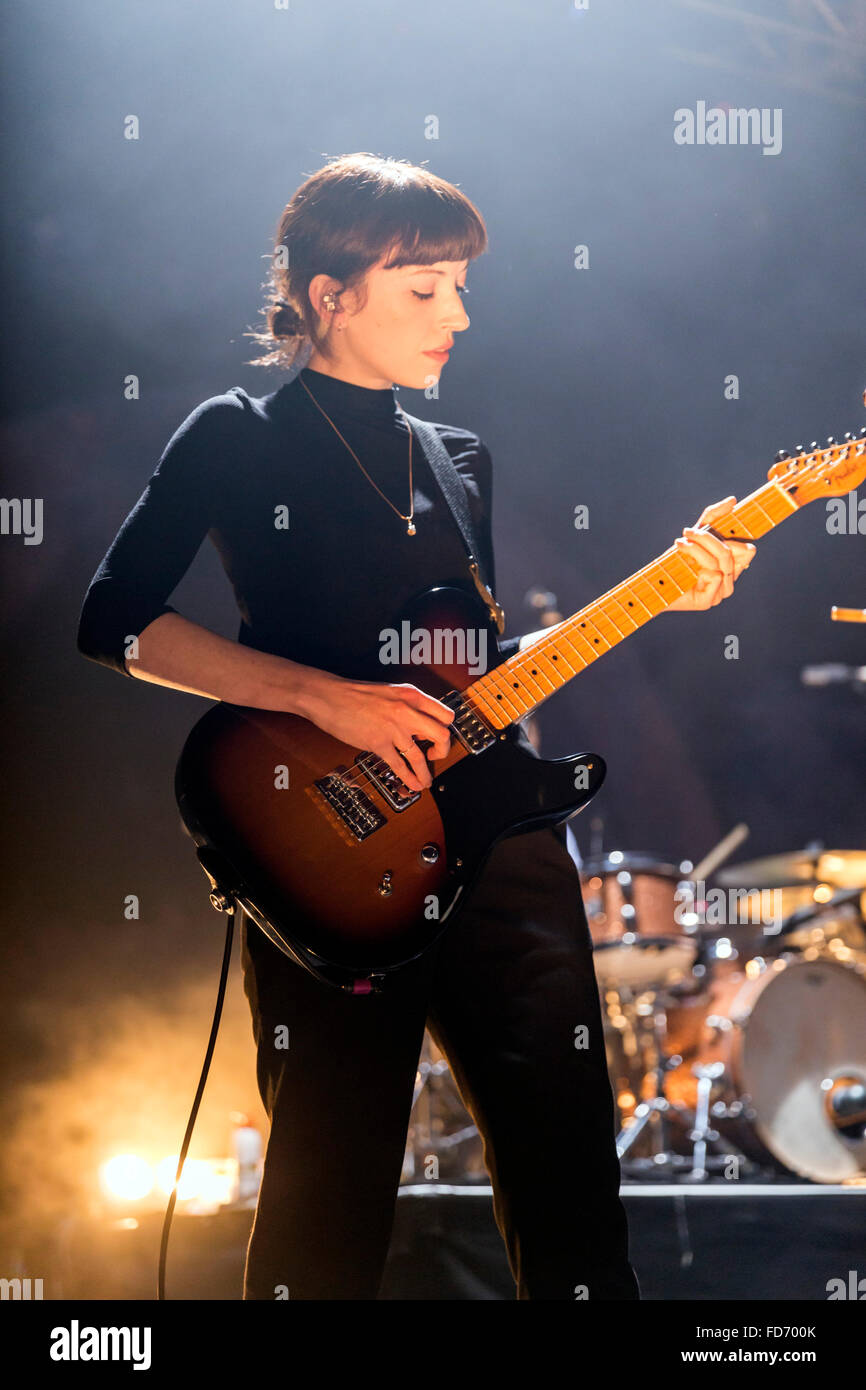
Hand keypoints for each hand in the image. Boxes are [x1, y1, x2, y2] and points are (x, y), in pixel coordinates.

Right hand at [299, 674, 454, 791]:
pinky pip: (400, 766)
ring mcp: (394, 728)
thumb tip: (419, 724)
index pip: (445, 714)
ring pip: (421, 757)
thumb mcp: (390, 692)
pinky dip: (409, 779)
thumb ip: (407, 706)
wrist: (328, 697)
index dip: (446, 729)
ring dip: (426, 773)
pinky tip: (412, 785)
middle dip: (443, 751)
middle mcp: (407, 711)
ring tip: (426, 781)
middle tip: (436, 756)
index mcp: (412, 695)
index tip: (440, 737)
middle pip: (441, 735)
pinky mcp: (378, 743)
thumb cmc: (354, 694)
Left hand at [667, 496, 755, 611]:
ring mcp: (721, 593)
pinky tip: (682, 562)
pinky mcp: (708, 601)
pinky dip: (697, 563)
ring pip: (722, 561)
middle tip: (688, 531)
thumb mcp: (696, 534)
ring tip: (680, 542)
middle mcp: (730, 581)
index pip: (749, 550)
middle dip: (708, 537)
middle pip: (733, 551)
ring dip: (697, 548)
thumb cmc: (676, 561)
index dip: (736, 535)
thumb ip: (713, 517)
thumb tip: (733, 500)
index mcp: (732, 567)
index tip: (709, 526)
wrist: (654, 586)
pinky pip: (714, 576)